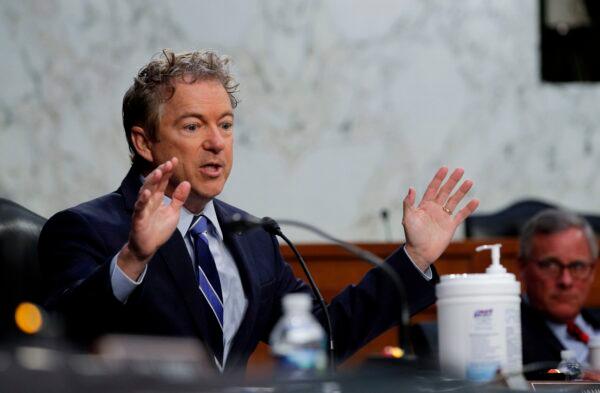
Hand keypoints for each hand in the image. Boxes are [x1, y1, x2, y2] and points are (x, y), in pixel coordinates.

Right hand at [118, 158, 190, 278]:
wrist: (148, 247)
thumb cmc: (159, 229)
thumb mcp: (173, 212)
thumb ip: (178, 199)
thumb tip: (186, 182)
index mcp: (157, 198)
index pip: (162, 181)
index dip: (168, 171)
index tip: (174, 160)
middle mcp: (149, 201)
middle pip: (154, 183)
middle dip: (161, 172)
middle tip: (168, 163)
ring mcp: (142, 209)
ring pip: (145, 192)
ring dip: (151, 182)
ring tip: (159, 172)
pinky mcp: (138, 219)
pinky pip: (140, 208)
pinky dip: (142, 200)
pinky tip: (146, 193)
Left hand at [403, 167, 478, 270]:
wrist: (420, 252)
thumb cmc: (412, 236)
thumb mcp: (408, 218)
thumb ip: (409, 203)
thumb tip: (411, 188)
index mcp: (424, 205)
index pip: (433, 188)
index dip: (438, 178)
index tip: (445, 168)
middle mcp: (435, 209)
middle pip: (445, 191)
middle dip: (452, 181)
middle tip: (460, 170)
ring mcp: (443, 216)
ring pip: (454, 200)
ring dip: (462, 191)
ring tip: (469, 181)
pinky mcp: (451, 225)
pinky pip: (461, 215)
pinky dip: (468, 208)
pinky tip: (475, 200)